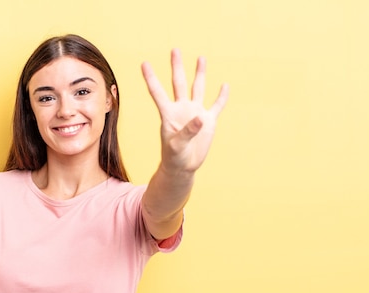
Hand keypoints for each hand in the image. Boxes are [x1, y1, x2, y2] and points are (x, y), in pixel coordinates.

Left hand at [142, 49, 228, 172]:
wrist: (183, 167)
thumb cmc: (174, 157)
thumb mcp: (176, 146)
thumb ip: (187, 131)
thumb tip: (200, 118)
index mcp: (168, 113)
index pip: (158, 92)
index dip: (151, 78)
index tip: (144, 63)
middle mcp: (181, 109)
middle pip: (178, 83)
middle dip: (177, 67)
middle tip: (175, 50)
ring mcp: (195, 113)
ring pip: (197, 88)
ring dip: (199, 74)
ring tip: (201, 58)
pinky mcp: (208, 122)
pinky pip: (216, 106)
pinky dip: (221, 96)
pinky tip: (225, 85)